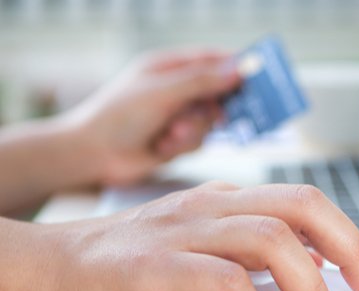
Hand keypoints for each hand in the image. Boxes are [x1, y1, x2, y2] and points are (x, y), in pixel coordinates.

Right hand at [11, 183, 358, 290]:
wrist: (53, 269)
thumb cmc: (136, 267)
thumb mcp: (206, 251)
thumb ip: (256, 257)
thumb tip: (317, 271)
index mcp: (229, 201)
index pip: (308, 202)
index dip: (355, 235)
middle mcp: (212, 206)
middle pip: (303, 206)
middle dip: (351, 249)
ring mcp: (183, 230)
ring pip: (271, 239)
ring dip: (308, 289)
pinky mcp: (153, 265)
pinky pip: (221, 281)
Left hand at [66, 49, 240, 184]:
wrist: (93, 155)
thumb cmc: (119, 115)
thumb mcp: (164, 92)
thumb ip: (203, 81)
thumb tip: (239, 70)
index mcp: (168, 67)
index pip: (210, 59)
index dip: (234, 65)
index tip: (258, 74)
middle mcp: (175, 89)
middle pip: (217, 92)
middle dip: (216, 106)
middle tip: (225, 115)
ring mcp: (176, 115)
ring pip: (210, 121)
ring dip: (193, 130)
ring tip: (171, 134)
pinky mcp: (176, 140)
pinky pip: (199, 140)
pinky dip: (183, 144)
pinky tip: (162, 146)